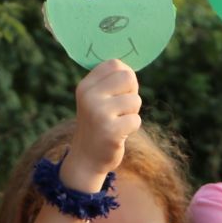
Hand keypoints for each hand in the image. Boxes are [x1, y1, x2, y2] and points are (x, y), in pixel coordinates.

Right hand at [61, 59, 140, 188]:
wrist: (87, 158)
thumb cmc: (98, 124)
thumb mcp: (97, 99)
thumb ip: (110, 82)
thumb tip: (130, 68)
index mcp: (85, 86)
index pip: (115, 64)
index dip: (124, 77)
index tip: (118, 92)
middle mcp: (89, 96)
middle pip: (128, 77)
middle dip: (132, 93)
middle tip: (121, 108)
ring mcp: (99, 113)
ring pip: (135, 100)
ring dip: (132, 113)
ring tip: (118, 122)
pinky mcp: (110, 131)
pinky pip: (136, 120)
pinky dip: (132, 127)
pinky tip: (119, 133)